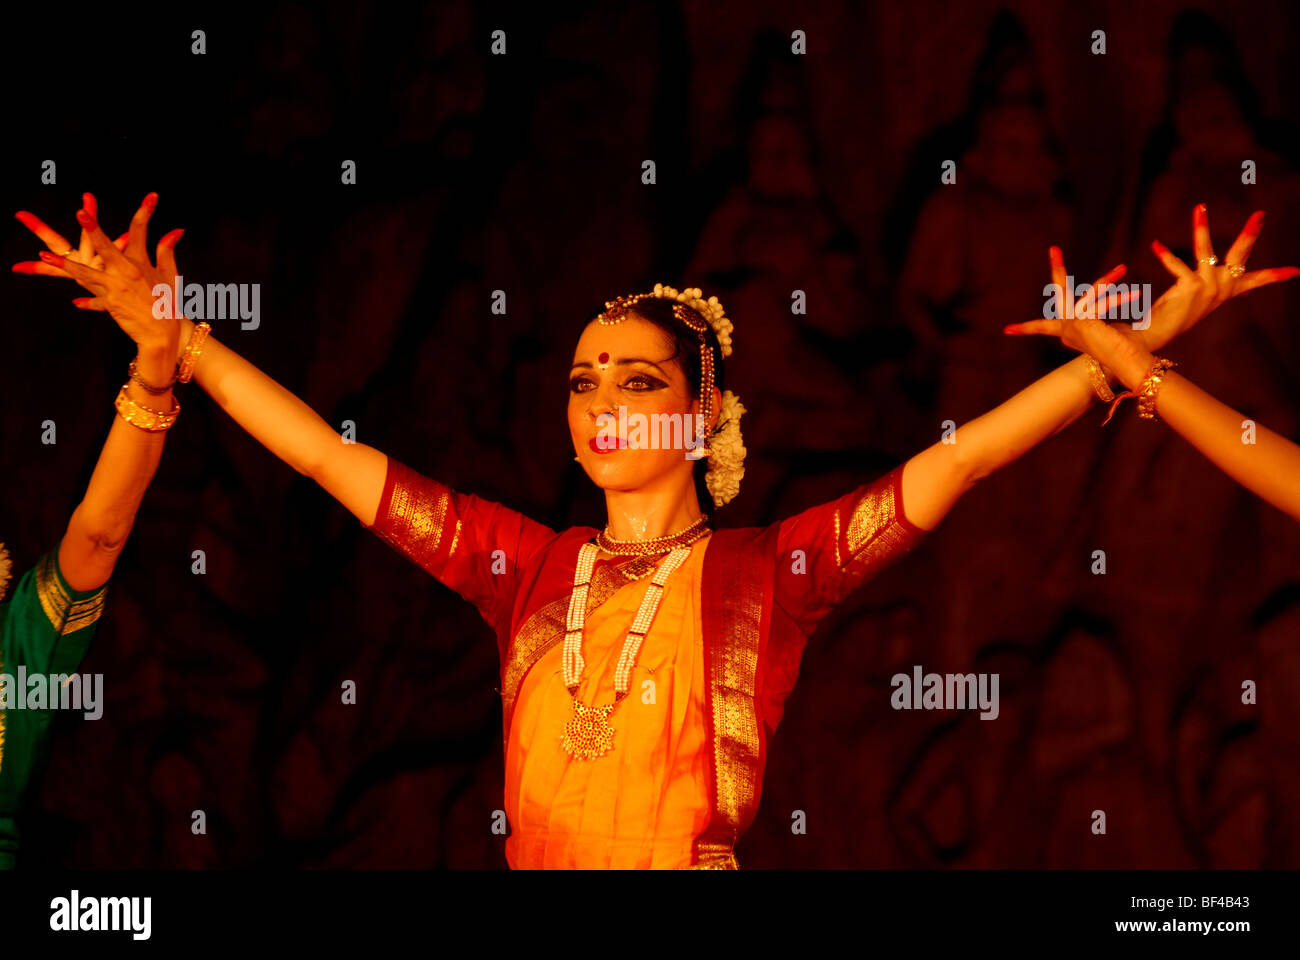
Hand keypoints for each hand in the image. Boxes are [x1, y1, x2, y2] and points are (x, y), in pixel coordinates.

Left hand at [13, 195, 183, 352]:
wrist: (164, 333)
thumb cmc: (167, 303)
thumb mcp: (169, 274)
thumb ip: (167, 250)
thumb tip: (176, 230)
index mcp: (141, 262)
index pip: (142, 231)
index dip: (146, 210)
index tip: (152, 196)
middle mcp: (127, 272)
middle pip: (106, 246)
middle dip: (93, 229)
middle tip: (81, 213)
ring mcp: (116, 288)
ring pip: (86, 273)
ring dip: (64, 265)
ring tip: (44, 256)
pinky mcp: (110, 303)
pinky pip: (95, 301)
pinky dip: (88, 302)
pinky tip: (77, 302)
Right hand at [1003, 248, 1152, 385]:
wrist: (1130, 366)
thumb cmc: (1123, 351)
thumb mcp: (1107, 330)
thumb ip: (1098, 319)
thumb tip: (1098, 307)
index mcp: (1069, 333)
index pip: (1043, 328)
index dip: (1026, 328)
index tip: (1007, 330)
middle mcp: (1067, 329)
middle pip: (1059, 293)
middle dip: (1057, 268)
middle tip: (1054, 249)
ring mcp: (1073, 326)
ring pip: (1090, 293)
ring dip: (1107, 279)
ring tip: (1122, 269)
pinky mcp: (1083, 323)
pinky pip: (1102, 303)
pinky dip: (1121, 299)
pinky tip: (1136, 294)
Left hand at [1135, 205, 1296, 349]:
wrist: (1161, 333)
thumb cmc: (1182, 315)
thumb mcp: (1211, 301)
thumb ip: (1229, 291)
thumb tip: (1247, 292)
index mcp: (1229, 290)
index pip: (1258, 280)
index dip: (1277, 275)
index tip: (1297, 272)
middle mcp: (1221, 287)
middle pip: (1240, 255)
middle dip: (1249, 233)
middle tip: (1260, 214)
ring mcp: (1206, 286)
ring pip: (1205, 251)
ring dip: (1201, 228)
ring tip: (1200, 208)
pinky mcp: (1189, 287)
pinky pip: (1176, 265)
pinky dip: (1165, 255)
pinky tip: (1156, 245)